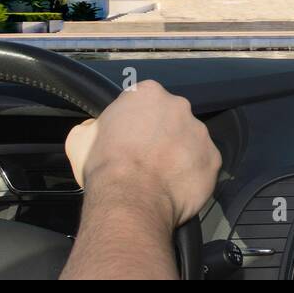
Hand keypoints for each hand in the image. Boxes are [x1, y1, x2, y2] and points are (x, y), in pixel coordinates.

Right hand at [65, 80, 219, 230]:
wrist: (130, 199)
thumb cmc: (104, 167)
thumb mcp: (80, 140)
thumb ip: (91, 126)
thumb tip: (93, 128)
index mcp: (147, 93)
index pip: (144, 102)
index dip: (136, 122)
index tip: (131, 139)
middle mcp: (179, 106)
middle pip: (171, 118)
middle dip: (162, 135)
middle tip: (147, 159)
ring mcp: (200, 132)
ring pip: (190, 141)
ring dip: (179, 154)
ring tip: (161, 177)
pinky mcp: (213, 158)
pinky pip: (204, 164)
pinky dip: (193, 174)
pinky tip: (175, 187)